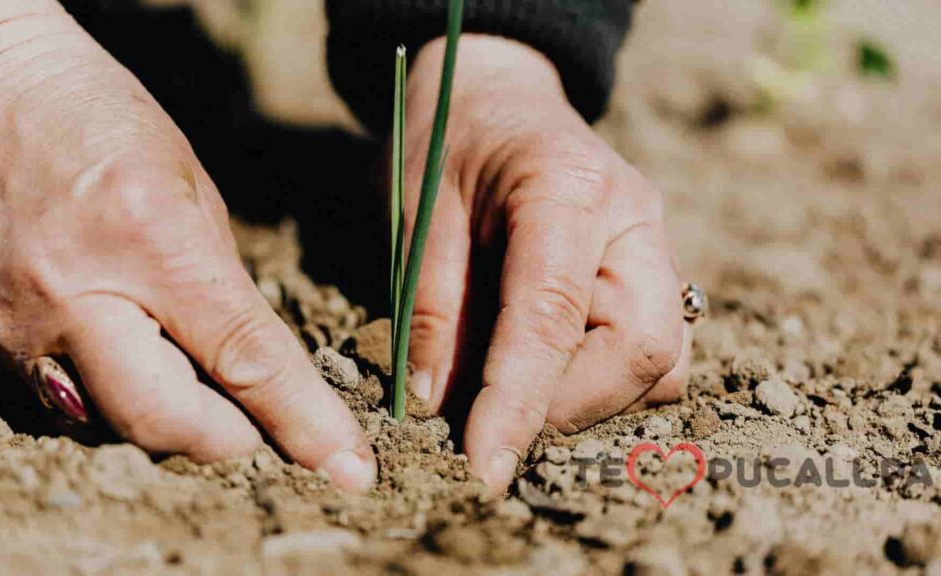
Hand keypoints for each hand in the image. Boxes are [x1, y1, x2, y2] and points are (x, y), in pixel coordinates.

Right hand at [0, 1, 374, 490]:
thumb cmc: (96, 116)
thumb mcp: (190, 186)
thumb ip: (222, 287)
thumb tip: (252, 369)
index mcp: (148, 239)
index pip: (243, 359)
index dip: (304, 422)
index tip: (348, 468)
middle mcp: (71, 294)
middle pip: (166, 424)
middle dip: (227, 438)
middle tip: (251, 419)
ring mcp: (10, 325)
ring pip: (109, 426)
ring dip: (163, 414)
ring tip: (172, 356)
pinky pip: (55, 400)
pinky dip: (101, 388)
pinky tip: (107, 335)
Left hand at [401, 35, 690, 493]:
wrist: (496, 96)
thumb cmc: (447, 141)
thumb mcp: (416, 210)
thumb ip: (430, 306)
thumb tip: (437, 405)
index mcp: (568, 188)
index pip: (553, 317)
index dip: (518, 403)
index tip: (483, 467)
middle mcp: (634, 219)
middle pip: (642, 350)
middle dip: (566, 407)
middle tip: (491, 421)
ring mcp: (655, 245)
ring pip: (660, 362)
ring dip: (588, 401)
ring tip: (512, 394)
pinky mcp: (652, 272)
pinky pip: (653, 353)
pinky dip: (601, 383)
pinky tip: (543, 371)